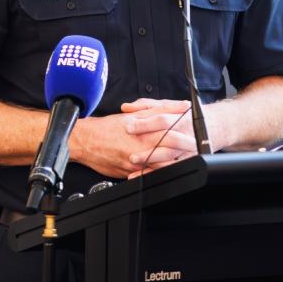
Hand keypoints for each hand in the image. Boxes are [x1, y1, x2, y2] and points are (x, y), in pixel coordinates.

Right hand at [69, 108, 198, 179]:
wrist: (85, 141)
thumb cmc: (107, 127)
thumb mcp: (134, 113)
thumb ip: (159, 109)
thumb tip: (181, 106)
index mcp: (145, 132)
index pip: (172, 133)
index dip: (186, 134)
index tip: (197, 134)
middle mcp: (142, 147)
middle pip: (170, 151)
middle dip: (185, 151)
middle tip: (195, 149)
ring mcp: (136, 162)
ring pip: (162, 166)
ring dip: (174, 163)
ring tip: (185, 161)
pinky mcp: (129, 172)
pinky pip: (148, 175)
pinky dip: (158, 174)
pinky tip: (165, 172)